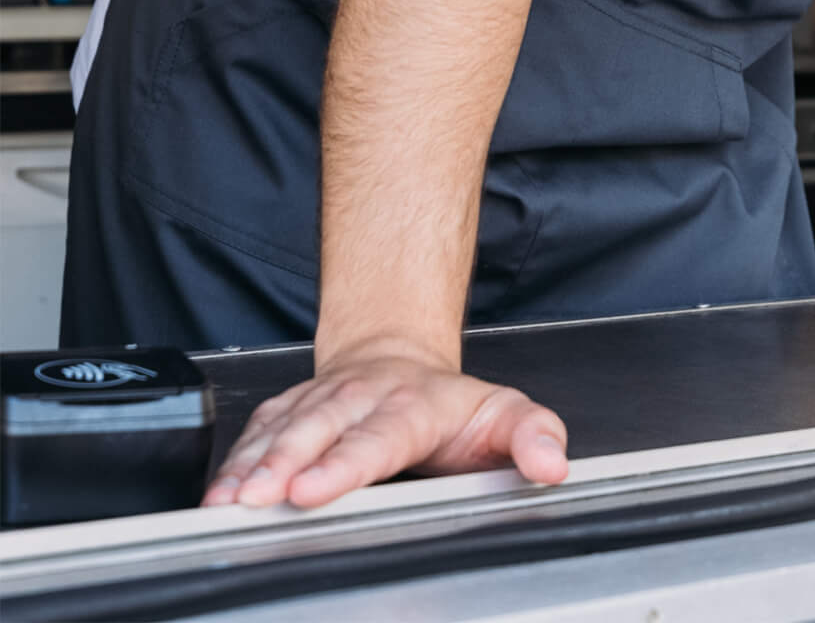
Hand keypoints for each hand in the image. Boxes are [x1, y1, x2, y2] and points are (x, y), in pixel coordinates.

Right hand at [202, 350, 568, 509]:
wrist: (397, 357)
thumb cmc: (448, 402)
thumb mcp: (503, 413)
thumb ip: (532, 436)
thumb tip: (552, 464)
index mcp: (411, 406)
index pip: (376, 438)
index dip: (343, 464)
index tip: (313, 488)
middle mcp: (358, 399)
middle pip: (316, 432)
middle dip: (282, 466)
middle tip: (254, 500)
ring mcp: (319, 401)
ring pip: (279, 431)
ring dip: (249, 467)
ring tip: (223, 503)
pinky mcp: (287, 409)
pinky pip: (256, 433)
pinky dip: (233, 462)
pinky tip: (216, 494)